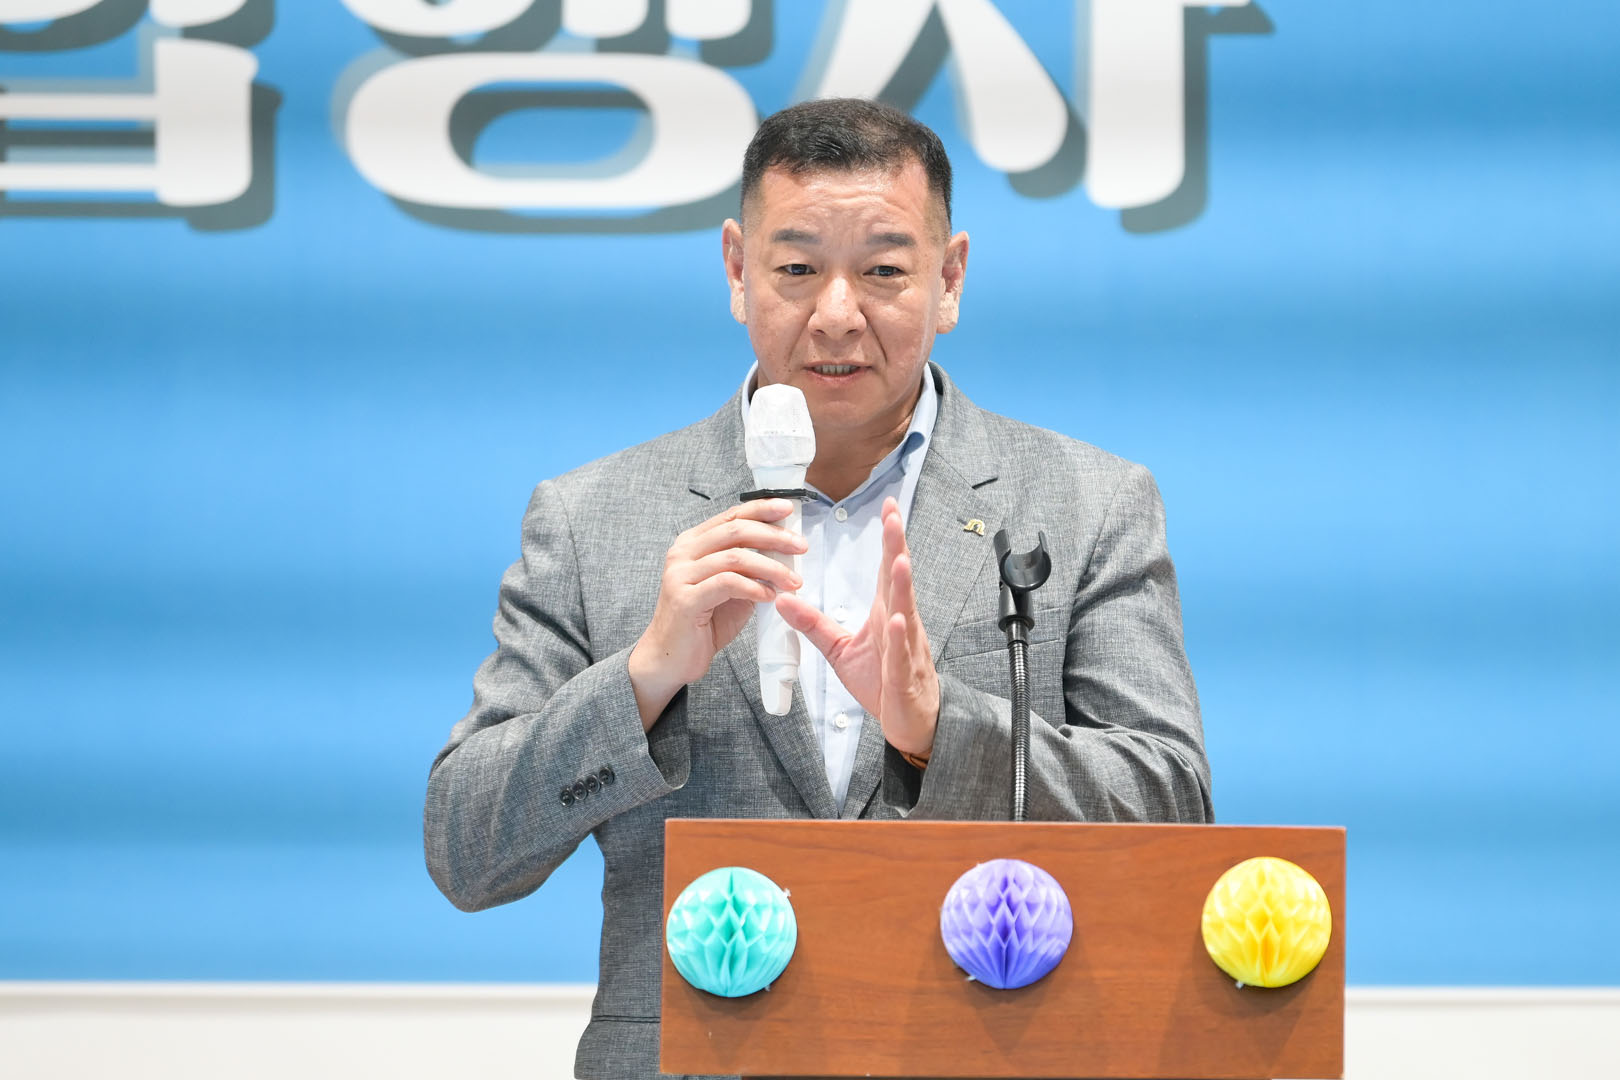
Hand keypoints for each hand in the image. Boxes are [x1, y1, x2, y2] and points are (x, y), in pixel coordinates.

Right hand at [629, 499, 806, 731]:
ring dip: (770, 567)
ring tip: (792, 581)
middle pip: (735, 531)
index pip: (731, 516)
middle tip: (799, 546)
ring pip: (735, 557)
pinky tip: (769, 596)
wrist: (670, 658)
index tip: (788, 509)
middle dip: (773, 536)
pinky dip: (754, 587)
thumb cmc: (701, 622)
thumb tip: (784, 553)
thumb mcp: (731, 589)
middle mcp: (683, 553)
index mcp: (692, 544)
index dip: (761, 509)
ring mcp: (681, 575)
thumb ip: (749, 568)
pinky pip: (728, 584)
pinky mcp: (685, 599)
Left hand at [775, 496, 938, 757]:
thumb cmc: (882, 682)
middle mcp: (900, 622)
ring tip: (900, 559)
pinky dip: (900, 635)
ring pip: (905, 611)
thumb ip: (813, 624)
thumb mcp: (840, 650)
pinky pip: (901, 652)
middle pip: (899, 580)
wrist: (910, 721)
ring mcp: (906, 647)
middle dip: (897, 547)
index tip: (888, 507)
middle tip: (894, 516)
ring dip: (903, 586)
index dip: (888, 539)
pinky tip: (897, 619)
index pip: (887, 569)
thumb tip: (782, 599)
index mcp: (886, 613)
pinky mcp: (903, 674)